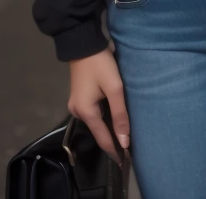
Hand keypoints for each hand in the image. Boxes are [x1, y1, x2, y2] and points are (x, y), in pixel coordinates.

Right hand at [68, 47, 130, 167]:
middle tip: (128, 150)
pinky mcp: (79, 96)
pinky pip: (93, 113)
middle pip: (98, 131)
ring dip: (108, 129)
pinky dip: (103, 118)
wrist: (83, 42)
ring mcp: (76, 104)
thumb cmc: (100, 65)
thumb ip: (120, 115)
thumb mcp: (114, 88)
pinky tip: (113, 119)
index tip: (126, 162)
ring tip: (123, 136)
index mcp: (86, 112)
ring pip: (95, 122)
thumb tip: (124, 142)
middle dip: (112, 140)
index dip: (115, 150)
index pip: (103, 139)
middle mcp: (78, 112)